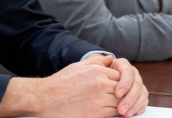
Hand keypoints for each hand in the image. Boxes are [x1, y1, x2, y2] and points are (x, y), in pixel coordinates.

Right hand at [0, 56, 120, 117]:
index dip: (122, 81)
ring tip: (123, 106)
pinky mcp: (96, 113)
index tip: (120, 87)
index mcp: (97, 70)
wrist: (46, 98)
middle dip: (125, 93)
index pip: (120, 75)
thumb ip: (97, 62)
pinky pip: (114, 112)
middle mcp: (100, 83)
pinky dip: (117, 112)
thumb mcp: (78, 66)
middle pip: (123, 88)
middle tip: (125, 98)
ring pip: (121, 101)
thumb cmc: (61, 82)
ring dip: (123, 104)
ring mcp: (99, 98)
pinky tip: (115, 112)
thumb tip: (110, 59)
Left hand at [83, 55, 147, 116]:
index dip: (124, 83)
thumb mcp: (96, 66)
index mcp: (123, 65)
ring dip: (134, 105)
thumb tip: (109, 58)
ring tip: (125, 114)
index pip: (128, 72)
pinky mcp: (140, 93)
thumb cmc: (96, 73)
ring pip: (142, 93)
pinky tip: (132, 113)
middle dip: (129, 98)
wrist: (100, 79)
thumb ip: (101, 62)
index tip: (117, 94)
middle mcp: (132, 73)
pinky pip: (144, 100)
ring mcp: (137, 83)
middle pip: (137, 84)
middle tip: (121, 109)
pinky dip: (139, 107)